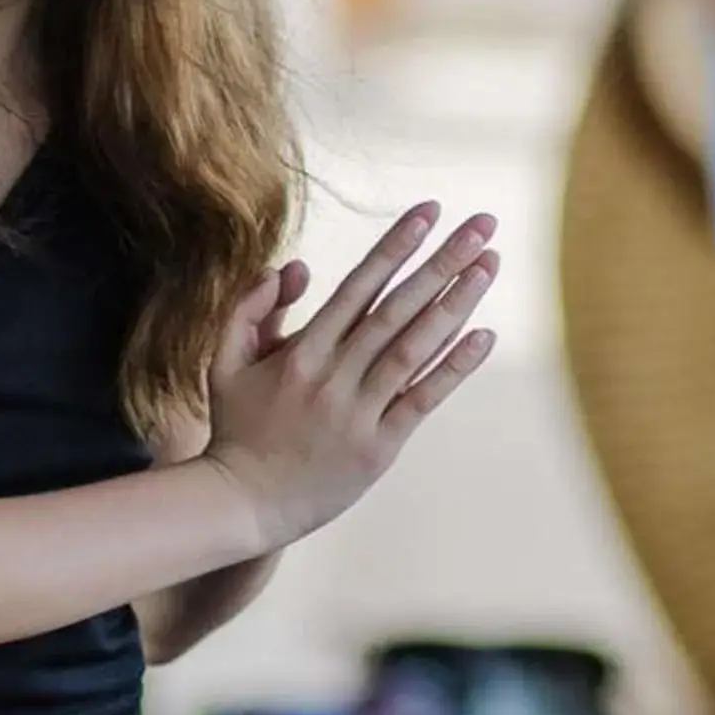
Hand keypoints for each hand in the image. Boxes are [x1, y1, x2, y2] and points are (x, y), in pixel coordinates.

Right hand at [202, 204, 498, 548]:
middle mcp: (333, 376)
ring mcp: (358, 413)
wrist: (242, 503)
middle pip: (397, 308)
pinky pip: (422, 400)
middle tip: (481, 225)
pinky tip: (484, 336)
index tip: (428, 211)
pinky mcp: (378, 448)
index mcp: (300, 352)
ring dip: (456, 304)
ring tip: (489, 266)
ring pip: (414, 348)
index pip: (358, 286)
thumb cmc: (235, 429)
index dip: (395, 246)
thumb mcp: (225, 361)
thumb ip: (251, 308)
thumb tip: (293, 266)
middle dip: (442, 261)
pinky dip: (454, 368)